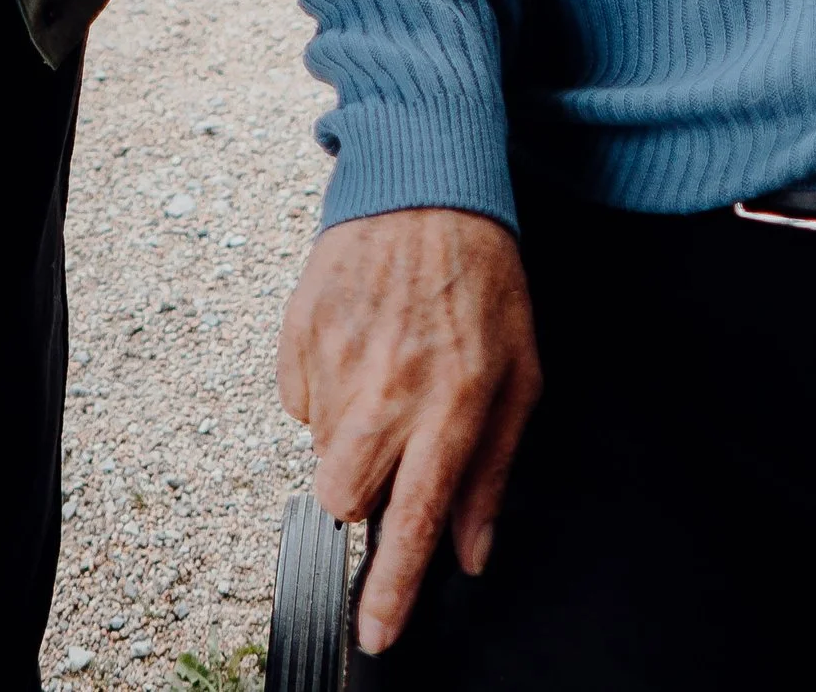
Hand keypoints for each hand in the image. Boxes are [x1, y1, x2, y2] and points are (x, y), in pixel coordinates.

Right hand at [276, 210, 541, 655]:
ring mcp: (335, 356)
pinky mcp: (298, 329)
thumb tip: (472, 551)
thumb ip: (492, 468)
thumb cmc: (482, 276)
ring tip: (383, 373)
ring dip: (347, 435)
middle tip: (391, 443)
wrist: (424, 180)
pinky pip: (296, 400)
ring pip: (318, 451)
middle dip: (362, 493)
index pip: (414, 520)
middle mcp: (387, 386)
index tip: (376, 634)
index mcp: (450, 401)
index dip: (393, 589)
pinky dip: (323, 390)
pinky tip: (357, 344)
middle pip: (344, 497)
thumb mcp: (519, 373)